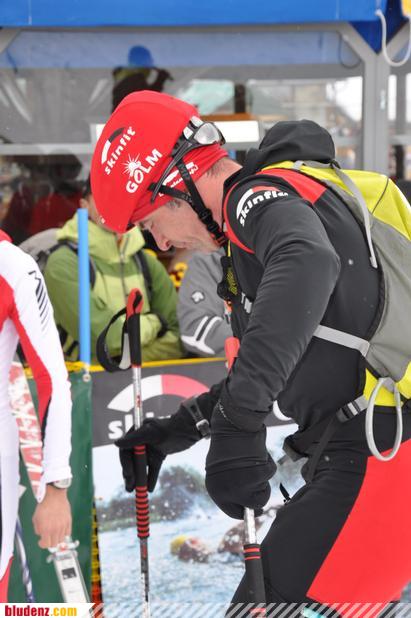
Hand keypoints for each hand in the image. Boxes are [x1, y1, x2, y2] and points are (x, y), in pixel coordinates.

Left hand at [32, 486, 71, 548]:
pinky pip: (68, 533)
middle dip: (49, 542)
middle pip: (54, 544)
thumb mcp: (35, 519)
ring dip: (56, 538)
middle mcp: (55, 529)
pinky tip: (60, 529)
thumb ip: (38, 529)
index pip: (46, 545)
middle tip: (47, 538)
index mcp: (46, 529)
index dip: (42, 544)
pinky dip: (64, 533)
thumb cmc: (44, 506)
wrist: (54, 496)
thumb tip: (41, 535)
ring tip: (54, 532)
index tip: (41, 541)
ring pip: (61, 540)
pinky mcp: (69, 521)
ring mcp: (63, 526)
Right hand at [115, 385, 219, 491]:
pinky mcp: (159, 456)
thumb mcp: (152, 433)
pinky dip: (151, 478)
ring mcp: (150, 449)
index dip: (125, 464)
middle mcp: (141, 442)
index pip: (126, 451)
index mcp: (137, 433)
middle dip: (131, 475)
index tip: (128, 475)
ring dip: (139, 478)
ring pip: (142, 466)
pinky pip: (153, 469)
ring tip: (137, 491)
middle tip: (130, 487)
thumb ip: (134, 439)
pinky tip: (149, 489)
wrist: (189, 429)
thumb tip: (116, 444)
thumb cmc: (170, 428)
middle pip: (132, 460)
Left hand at [205, 387, 275, 518]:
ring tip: (253, 460)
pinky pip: (270, 474)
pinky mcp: (256, 476)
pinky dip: (268, 462)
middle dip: (260, 492)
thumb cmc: (229, 443)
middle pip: (253, 505)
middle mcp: (226, 492)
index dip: (246, 509)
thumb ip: (232, 486)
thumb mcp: (223, 469)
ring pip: (264, 491)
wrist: (232, 424)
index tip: (256, 509)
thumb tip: (249, 504)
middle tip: (259, 477)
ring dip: (263, 477)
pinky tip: (257, 452)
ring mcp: (241, 485)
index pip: (233, 511)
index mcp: (215, 490)